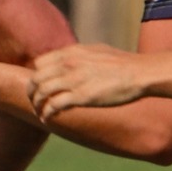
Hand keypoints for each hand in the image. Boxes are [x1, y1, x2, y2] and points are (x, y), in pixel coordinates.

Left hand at [28, 44, 148, 117]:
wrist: (139, 73)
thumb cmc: (123, 63)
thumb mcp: (96, 51)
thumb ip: (79, 56)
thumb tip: (72, 61)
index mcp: (71, 52)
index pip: (39, 63)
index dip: (36, 76)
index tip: (39, 86)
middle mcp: (68, 64)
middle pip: (36, 79)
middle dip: (32, 92)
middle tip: (35, 102)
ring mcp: (73, 80)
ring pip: (41, 93)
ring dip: (37, 105)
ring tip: (40, 113)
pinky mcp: (80, 96)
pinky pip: (54, 106)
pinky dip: (47, 114)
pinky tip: (48, 119)